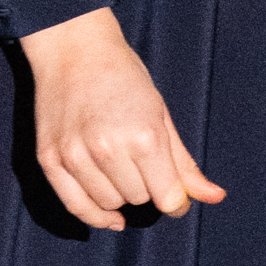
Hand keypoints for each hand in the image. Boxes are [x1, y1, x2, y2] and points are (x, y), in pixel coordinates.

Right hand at [21, 6, 225, 232]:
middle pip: (139, 200)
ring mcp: (75, 156)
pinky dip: (95, 216)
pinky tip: (110, 216)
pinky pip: (76, 206)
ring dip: (119, 194)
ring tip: (118, 166)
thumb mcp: (161, 115)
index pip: (168, 198)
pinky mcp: (50, 160)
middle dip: (145, 187)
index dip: (177, 201)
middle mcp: (108, 149)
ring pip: (109, 205)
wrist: (73, 49)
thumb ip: (184, 164)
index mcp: (144, 136)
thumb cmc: (123, 77)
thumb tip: (215, 197)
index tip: (175, 194)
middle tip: (139, 160)